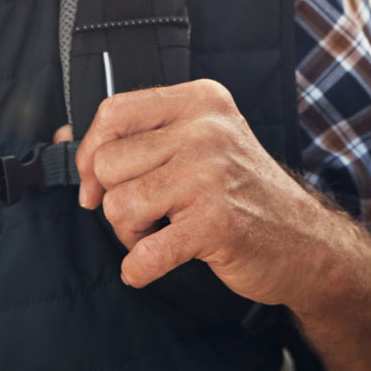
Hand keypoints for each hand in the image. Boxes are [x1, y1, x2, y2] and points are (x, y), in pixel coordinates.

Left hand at [58, 80, 325, 303]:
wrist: (306, 242)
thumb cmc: (239, 189)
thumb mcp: (197, 141)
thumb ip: (136, 135)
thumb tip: (64, 138)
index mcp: (198, 101)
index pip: (113, 111)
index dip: (90, 150)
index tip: (91, 180)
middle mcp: (204, 129)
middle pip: (110, 163)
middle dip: (112, 198)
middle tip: (141, 213)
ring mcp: (210, 175)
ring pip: (119, 206)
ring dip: (128, 233)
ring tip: (156, 233)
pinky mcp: (216, 223)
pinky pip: (145, 253)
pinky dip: (137, 269)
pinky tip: (146, 268)